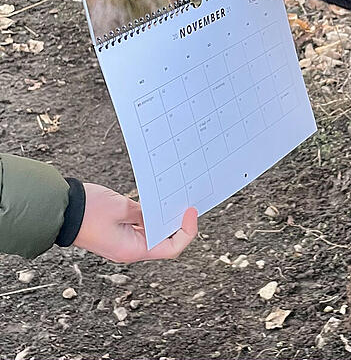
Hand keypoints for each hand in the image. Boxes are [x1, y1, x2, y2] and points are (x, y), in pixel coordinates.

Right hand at [73, 183, 197, 262]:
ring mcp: (124, 243)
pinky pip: (142, 228)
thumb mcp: (123, 207)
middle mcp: (130, 251)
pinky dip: (152, 217)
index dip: (186, 231)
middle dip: (177, 224)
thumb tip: (160, 215)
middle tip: (185, 204)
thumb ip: (146, 213)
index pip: (171, 248)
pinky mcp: (119, 233)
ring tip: (173, 201)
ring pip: (154, 234)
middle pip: (165, 242)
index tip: (190, 212)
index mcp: (133, 250)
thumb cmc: (88, 211)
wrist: (60, 210)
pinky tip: (157, 203)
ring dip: (164, 220)